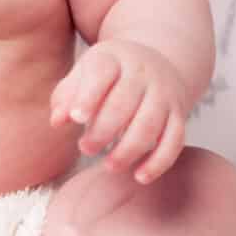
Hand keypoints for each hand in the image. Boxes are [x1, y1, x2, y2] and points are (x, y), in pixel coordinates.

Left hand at [49, 38, 187, 183]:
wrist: (155, 63)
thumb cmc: (107, 75)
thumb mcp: (84, 74)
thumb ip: (66, 96)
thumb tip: (57, 121)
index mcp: (113, 59)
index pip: (101, 74)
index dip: (88, 96)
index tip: (76, 119)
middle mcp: (142, 73)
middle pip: (124, 103)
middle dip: (103, 130)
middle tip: (85, 148)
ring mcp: (164, 94)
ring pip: (150, 124)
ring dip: (129, 149)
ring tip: (108, 166)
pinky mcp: (179, 114)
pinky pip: (174, 140)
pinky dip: (159, 161)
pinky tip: (140, 176)